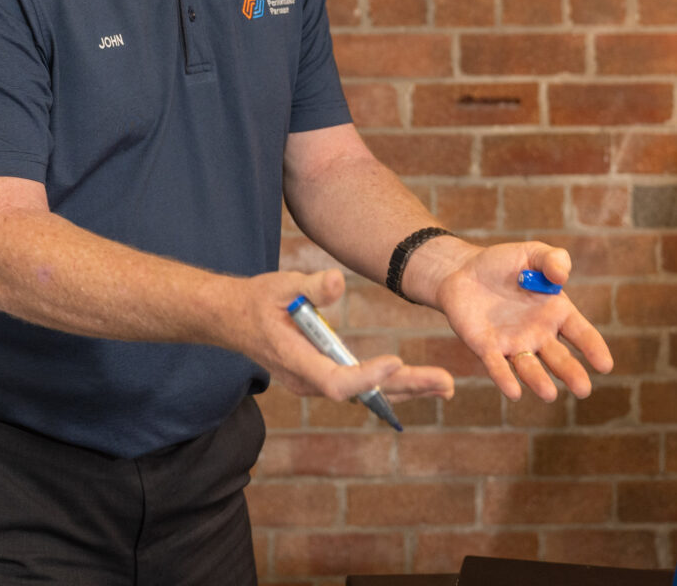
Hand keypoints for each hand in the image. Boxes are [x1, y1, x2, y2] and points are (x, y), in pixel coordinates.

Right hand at [229, 268, 454, 403]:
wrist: (231, 319)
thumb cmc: (256, 300)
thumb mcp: (279, 285)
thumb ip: (310, 287)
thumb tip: (338, 281)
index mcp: (296, 361)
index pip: (336, 380)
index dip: (367, 376)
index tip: (396, 359)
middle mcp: (308, 380)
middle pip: (362, 394)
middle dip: (406, 387)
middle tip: (445, 382)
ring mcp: (315, 382)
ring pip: (365, 394)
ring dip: (405, 389)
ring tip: (443, 385)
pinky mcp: (323, 377)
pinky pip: (360, 388)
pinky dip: (389, 385)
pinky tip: (418, 383)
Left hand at [427, 240, 612, 400]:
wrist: (462, 271)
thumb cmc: (503, 263)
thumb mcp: (531, 253)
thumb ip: (552, 259)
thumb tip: (561, 275)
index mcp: (556, 313)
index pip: (581, 334)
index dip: (594, 348)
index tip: (605, 365)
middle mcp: (538, 334)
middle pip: (559, 358)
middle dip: (571, 373)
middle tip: (583, 390)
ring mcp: (513, 344)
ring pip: (530, 367)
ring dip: (539, 381)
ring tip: (549, 394)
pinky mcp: (487, 348)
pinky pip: (498, 366)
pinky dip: (505, 379)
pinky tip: (514, 392)